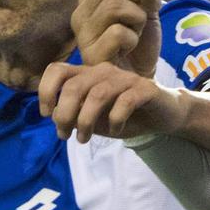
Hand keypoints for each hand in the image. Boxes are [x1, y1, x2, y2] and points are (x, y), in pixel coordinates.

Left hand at [38, 61, 186, 142]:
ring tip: (84, 139)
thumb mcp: (94, 118)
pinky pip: (125, 102)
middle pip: (74, 86)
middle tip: (65, 135)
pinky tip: (115, 132)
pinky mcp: (145, 89)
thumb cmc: (124, 114)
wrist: (164, 115)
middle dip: (64, 114)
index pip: (58, 70)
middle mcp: (104, 71)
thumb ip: (74, 115)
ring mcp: (126, 78)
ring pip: (97, 94)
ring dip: (86, 121)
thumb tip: (55, 116)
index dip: (46, 90)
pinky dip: (115, 120)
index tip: (46, 114)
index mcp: (88, 75)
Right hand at [72, 0, 163, 77]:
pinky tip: (129, 48)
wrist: (138, 76)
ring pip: (114, 5)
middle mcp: (81, 11)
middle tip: (154, 9)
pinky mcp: (90, 54)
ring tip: (137, 30)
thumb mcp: (142, 8)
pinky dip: (132, 38)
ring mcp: (82, 33)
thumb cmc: (139, 42)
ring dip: (137, 17)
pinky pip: (117, 32)